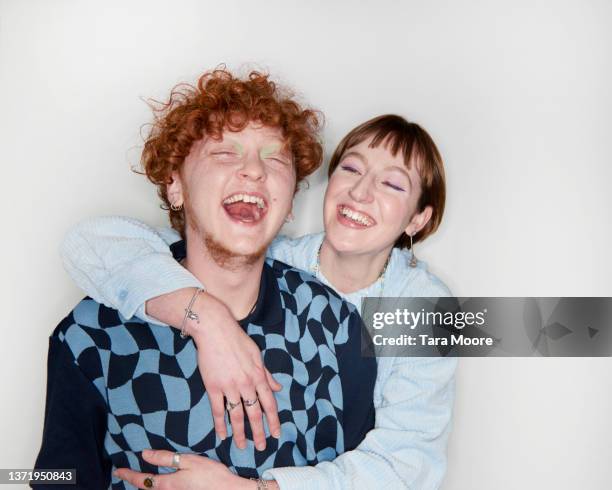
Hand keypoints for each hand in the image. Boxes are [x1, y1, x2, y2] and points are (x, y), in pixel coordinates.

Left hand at [114, 449, 253, 489]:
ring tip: (140, 480)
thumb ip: (165, 458)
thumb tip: (144, 454)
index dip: (129, 475)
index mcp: (168, 485)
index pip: (143, 480)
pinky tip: (162, 484)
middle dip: (135, 483)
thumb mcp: (188, 461)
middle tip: (125, 475)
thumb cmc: (211, 475)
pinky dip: (157, 489)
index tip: (118, 470)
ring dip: (146, 487)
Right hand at [192, 293, 281, 449]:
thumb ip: (266, 374)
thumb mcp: (257, 355)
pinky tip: (222, 435)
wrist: (215, 330)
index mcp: (258, 376)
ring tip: (241, 447)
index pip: (269, 403)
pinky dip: (220, 424)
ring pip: (237, 415)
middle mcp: (246, 384)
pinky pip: (218, 410)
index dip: (273, 420)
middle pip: (254, 413)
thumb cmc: (237, 340)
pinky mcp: (213, 387)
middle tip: (261, 447)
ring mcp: (229, 386)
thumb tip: (277, 388)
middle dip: (258, 432)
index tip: (276, 434)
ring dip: (240, 433)